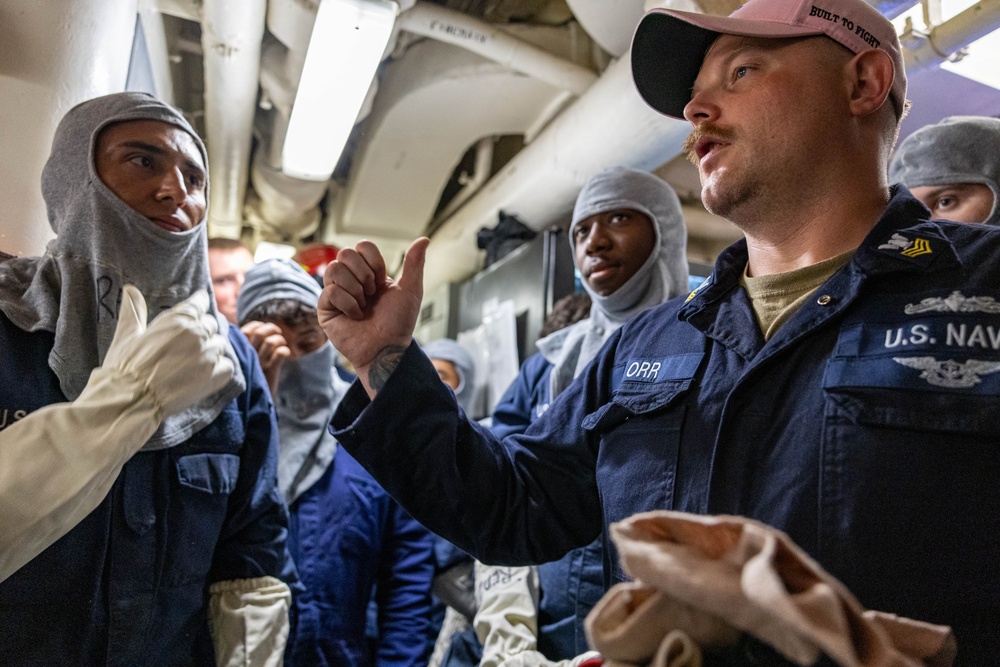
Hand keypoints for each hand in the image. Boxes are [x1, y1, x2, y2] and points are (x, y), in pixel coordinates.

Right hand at [103, 286, 234, 416]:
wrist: (130, 399)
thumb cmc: (125, 367)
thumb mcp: (127, 334)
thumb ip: (133, 310)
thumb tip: (130, 290)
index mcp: (178, 320)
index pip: (199, 303)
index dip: (198, 305)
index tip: (198, 308)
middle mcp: (198, 334)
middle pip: (211, 324)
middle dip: (202, 331)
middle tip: (188, 343)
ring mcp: (209, 356)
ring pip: (220, 344)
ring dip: (211, 350)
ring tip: (194, 361)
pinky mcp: (215, 377)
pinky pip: (228, 366)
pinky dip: (220, 368)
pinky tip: (204, 373)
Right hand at [239, 321, 289, 395]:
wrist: (251, 404)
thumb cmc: (247, 379)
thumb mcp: (242, 362)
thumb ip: (245, 347)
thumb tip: (256, 330)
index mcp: (238, 351)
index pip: (247, 329)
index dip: (258, 326)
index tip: (263, 329)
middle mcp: (247, 355)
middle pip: (260, 332)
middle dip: (271, 329)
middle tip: (277, 333)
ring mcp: (259, 363)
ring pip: (271, 341)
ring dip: (280, 340)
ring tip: (281, 344)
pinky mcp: (270, 372)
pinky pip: (280, 354)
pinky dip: (285, 351)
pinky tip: (285, 355)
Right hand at [318, 238, 427, 395]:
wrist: (387, 348)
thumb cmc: (398, 323)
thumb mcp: (410, 290)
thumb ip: (414, 263)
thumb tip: (424, 239)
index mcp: (368, 272)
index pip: (362, 246)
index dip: (374, 262)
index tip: (382, 282)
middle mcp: (349, 279)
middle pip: (345, 253)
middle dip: (364, 275)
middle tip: (371, 294)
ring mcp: (334, 292)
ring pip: (334, 268)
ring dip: (356, 290)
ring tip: (363, 306)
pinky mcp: (324, 307)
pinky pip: (331, 291)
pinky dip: (349, 304)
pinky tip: (355, 316)